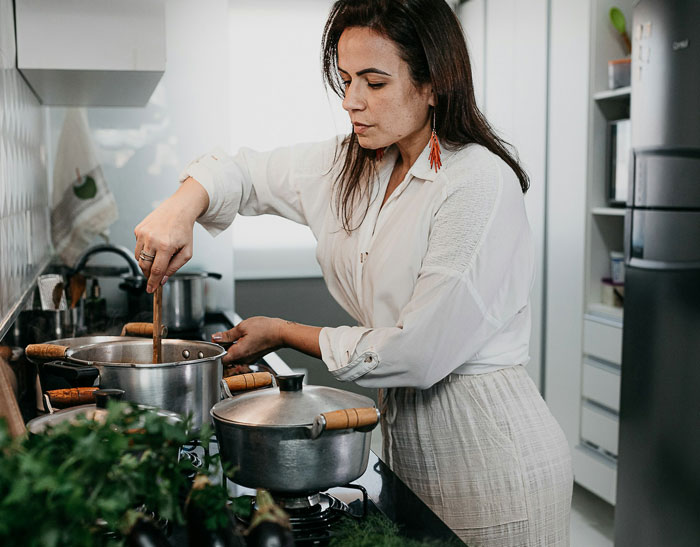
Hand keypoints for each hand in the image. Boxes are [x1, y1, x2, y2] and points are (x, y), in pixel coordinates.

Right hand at [133, 178, 208, 292]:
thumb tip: (163, 279)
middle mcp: (151, 239)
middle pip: (144, 266)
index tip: (150, 290)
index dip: (153, 283)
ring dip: (146, 263)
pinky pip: (137, 247)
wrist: (178, 210)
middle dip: (149, 274)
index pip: (156, 271)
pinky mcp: (138, 229)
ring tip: (157, 257)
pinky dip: (144, 250)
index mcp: (165, 246)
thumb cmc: (184, 230)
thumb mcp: (187, 252)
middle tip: (154, 276)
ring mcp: (143, 234)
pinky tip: (154, 244)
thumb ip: (175, 267)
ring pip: (138, 258)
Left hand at [212, 317, 284, 364]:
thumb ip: (227, 334)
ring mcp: (249, 359)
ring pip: (235, 355)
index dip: (216, 350)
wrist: (282, 333)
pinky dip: (241, 347)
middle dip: (224, 347)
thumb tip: (216, 338)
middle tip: (227, 335)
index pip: (219, 359)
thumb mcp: (242, 327)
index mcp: (238, 353)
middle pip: (227, 357)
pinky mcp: (254, 356)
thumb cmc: (265, 329)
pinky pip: (243, 354)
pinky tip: (245, 338)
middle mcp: (243, 359)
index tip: (217, 341)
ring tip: (238, 335)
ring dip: (233, 346)